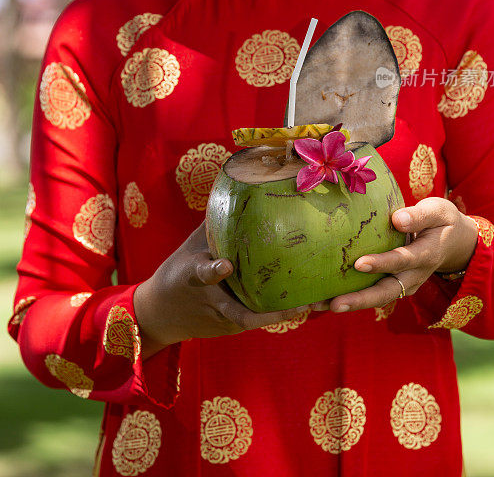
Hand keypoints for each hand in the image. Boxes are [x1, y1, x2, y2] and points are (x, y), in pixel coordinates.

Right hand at [133, 220, 309, 357]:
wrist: (158, 315)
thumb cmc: (179, 271)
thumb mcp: (191, 246)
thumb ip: (214, 225)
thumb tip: (238, 187)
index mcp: (195, 277)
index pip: (203, 274)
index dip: (214, 270)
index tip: (225, 265)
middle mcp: (211, 303)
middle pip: (241, 314)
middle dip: (272, 313)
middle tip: (302, 304)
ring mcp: (221, 320)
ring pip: (254, 320)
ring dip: (283, 316)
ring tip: (313, 304)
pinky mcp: (229, 328)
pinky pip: (255, 320)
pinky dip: (277, 314)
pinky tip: (304, 304)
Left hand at [310, 197, 478, 313]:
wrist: (457, 243)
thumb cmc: (442, 221)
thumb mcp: (438, 211)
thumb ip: (420, 215)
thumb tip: (397, 219)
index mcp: (426, 255)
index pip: (402, 261)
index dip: (382, 263)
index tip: (359, 263)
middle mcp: (414, 276)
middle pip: (386, 292)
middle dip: (360, 300)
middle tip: (335, 304)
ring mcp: (405, 284)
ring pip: (378, 297)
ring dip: (351, 303)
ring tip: (321, 305)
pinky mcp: (395, 285)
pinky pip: (374, 294)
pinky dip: (352, 297)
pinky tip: (325, 298)